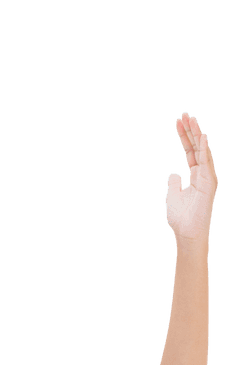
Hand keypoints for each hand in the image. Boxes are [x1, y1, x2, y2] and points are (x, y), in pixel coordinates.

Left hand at [165, 112, 217, 246]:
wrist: (187, 232)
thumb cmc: (180, 217)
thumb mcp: (172, 196)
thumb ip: (174, 183)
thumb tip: (173, 173)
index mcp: (195, 174)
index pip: (189, 150)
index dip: (184, 136)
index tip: (178, 121)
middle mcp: (203, 172)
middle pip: (197, 146)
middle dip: (191, 130)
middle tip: (185, 113)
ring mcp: (208, 177)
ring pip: (203, 150)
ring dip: (197, 134)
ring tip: (192, 119)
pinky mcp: (209, 183)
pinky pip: (207, 162)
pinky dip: (205, 149)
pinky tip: (202, 136)